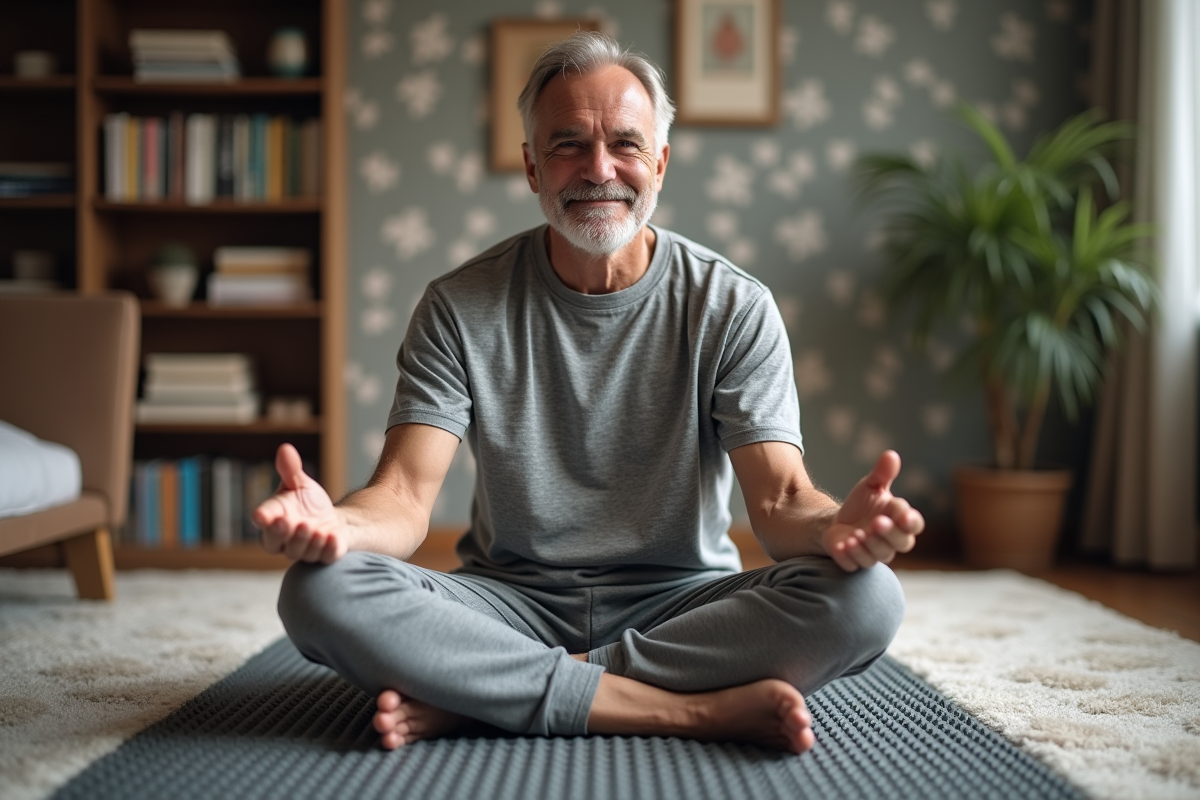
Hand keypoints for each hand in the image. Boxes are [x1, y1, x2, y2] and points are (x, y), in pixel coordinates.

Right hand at [253, 443, 345, 563]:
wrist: (334, 522)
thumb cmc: (309, 503)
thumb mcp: (300, 484)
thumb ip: (290, 470)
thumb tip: (285, 448)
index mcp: (274, 520)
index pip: (264, 520)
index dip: (262, 517)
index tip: (261, 515)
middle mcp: (285, 540)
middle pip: (276, 542)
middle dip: (282, 534)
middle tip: (290, 522)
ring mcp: (305, 551)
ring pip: (300, 552)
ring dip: (307, 542)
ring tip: (316, 529)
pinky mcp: (325, 556)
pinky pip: (324, 558)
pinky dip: (328, 549)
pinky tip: (332, 537)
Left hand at [823, 450, 923, 571]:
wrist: (837, 522)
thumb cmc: (862, 504)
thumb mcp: (871, 486)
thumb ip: (882, 473)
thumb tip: (891, 455)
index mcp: (900, 521)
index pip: (913, 524)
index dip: (910, 521)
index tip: (903, 515)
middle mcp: (892, 540)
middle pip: (901, 543)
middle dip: (889, 533)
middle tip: (876, 523)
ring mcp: (874, 553)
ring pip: (880, 555)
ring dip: (869, 545)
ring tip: (856, 534)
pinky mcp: (855, 562)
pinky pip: (856, 564)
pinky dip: (850, 556)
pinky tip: (843, 545)